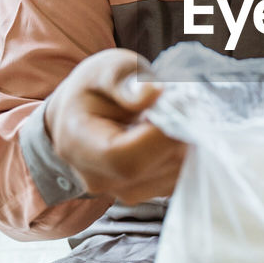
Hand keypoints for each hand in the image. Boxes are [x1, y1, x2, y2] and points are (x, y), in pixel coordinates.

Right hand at [43, 49, 187, 202]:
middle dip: (179, 132)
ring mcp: (123, 191)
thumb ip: (125, 81)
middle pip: (155, 166)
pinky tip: (171, 131)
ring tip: (172, 115)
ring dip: (185, 142)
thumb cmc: (94, 88)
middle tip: (181, 102)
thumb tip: (151, 93)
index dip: (161, 136)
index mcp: (78, 145)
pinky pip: (179, 177)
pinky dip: (185, 153)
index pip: (124, 158)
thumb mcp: (106, 70)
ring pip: (174, 173)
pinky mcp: (146, 192)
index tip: (180, 104)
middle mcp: (98, 178)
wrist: (83, 113)